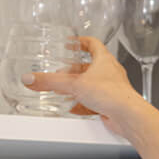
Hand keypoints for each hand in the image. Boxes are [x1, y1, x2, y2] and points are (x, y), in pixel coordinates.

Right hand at [22, 35, 137, 132]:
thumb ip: (50, 82)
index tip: (71, 43)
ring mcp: (111, 89)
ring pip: (92, 84)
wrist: (127, 116)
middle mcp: (109, 73)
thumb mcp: (74, 85)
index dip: (80, 42)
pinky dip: (83, 103)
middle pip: (90, 66)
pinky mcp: (110, 104)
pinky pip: (94, 101)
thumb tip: (31, 78)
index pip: (93, 44)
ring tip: (65, 90)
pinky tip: (74, 108)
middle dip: (74, 69)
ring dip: (78, 87)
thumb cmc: (111, 94)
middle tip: (62, 71)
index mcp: (104, 60)